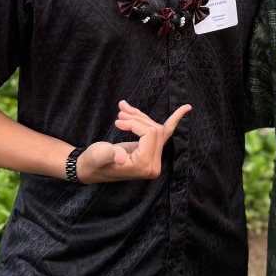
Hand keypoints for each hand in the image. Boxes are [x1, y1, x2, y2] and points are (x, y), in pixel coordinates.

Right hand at [73, 101, 189, 182]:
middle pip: (155, 130)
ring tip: (123, 107)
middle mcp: (153, 165)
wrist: (90, 168)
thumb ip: (110, 155)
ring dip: (141, 116)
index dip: (134, 123)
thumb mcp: (99, 156)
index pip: (150, 134)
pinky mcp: (151, 153)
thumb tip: (119, 157)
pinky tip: (186, 108)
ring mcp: (153, 159)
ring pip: (156, 128)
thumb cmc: (93, 162)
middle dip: (138, 118)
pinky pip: (165, 134)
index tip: (118, 121)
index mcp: (144, 166)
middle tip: (120, 111)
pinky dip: (174, 120)